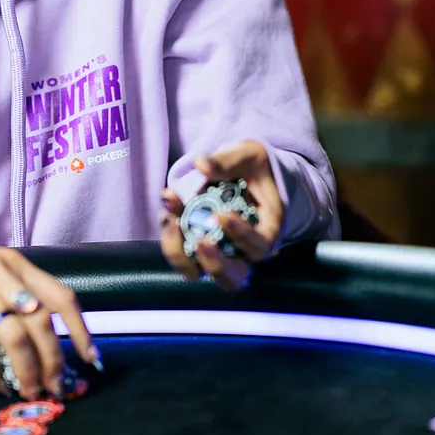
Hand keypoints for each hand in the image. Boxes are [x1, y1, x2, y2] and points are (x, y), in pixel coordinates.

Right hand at [0, 245, 99, 398]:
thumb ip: (25, 296)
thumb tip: (53, 346)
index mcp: (18, 264)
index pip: (60, 296)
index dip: (80, 331)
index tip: (91, 360)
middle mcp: (0, 275)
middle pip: (40, 321)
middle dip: (54, 359)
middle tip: (58, 386)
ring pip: (14, 337)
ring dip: (28, 370)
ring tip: (32, 391)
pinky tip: (1, 386)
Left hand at [160, 140, 283, 291]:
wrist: (241, 173)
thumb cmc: (251, 166)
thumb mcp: (246, 155)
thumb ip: (226, 161)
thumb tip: (202, 165)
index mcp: (267, 229)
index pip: (260, 246)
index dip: (241, 236)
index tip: (221, 215)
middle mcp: (243, 251)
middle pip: (233, 279)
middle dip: (214, 263)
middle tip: (200, 241)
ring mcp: (218, 253)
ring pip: (200, 274)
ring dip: (180, 253)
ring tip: (171, 220)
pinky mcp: (195, 248)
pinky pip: (181, 254)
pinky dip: (170, 236)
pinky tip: (167, 209)